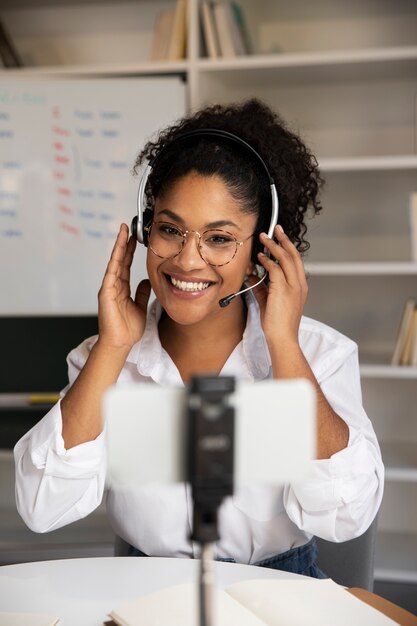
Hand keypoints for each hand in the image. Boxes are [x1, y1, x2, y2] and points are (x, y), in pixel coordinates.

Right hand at [97, 223, 150, 351]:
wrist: (120, 343)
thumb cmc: (128, 329)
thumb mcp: (140, 306)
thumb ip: (141, 292)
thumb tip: (145, 280)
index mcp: (122, 288)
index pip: (127, 265)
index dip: (130, 251)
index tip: (135, 237)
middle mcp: (114, 285)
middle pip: (121, 260)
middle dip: (124, 243)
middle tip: (129, 227)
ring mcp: (109, 288)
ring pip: (115, 263)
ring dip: (119, 247)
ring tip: (124, 233)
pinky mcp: (106, 294)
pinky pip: (111, 274)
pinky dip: (114, 262)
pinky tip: (118, 251)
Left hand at [248, 225, 307, 346]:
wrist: (282, 338)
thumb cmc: (277, 324)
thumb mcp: (268, 302)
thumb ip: (262, 288)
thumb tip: (253, 276)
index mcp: (300, 287)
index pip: (296, 262)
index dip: (288, 248)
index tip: (280, 238)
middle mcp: (299, 285)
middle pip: (294, 255)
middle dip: (284, 240)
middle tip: (276, 229)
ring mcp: (293, 287)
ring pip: (286, 259)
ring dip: (274, 246)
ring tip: (264, 237)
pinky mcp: (283, 290)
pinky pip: (275, 270)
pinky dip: (267, 261)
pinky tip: (260, 257)